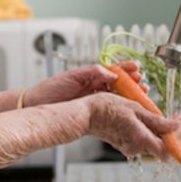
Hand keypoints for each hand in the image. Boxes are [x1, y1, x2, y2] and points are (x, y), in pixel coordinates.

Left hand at [24, 61, 147, 106]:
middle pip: (120, 84)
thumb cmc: (51, 89)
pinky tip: (129, 110)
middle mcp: (95, 87)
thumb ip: (92, 72)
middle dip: (133, 83)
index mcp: (91, 76)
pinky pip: (110, 110)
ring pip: (118, 97)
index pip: (113, 70)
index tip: (136, 68)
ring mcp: (95, 100)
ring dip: (130, 96)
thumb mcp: (72, 76)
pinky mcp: (92, 113)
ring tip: (141, 95)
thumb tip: (111, 73)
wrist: (37, 105)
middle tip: (142, 84)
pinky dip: (121, 109)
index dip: (126, 69)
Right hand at [85, 92, 180, 161]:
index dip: (179, 142)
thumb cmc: (106, 109)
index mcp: (141, 139)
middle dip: (173, 134)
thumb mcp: (135, 109)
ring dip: (162, 132)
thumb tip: (176, 126)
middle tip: (178, 120)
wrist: (85, 114)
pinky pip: (142, 141)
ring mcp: (129, 147)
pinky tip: (150, 120)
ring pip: (153, 144)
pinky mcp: (123, 144)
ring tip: (165, 117)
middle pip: (162, 148)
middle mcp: (135, 148)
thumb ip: (157, 121)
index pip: (168, 151)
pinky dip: (150, 132)